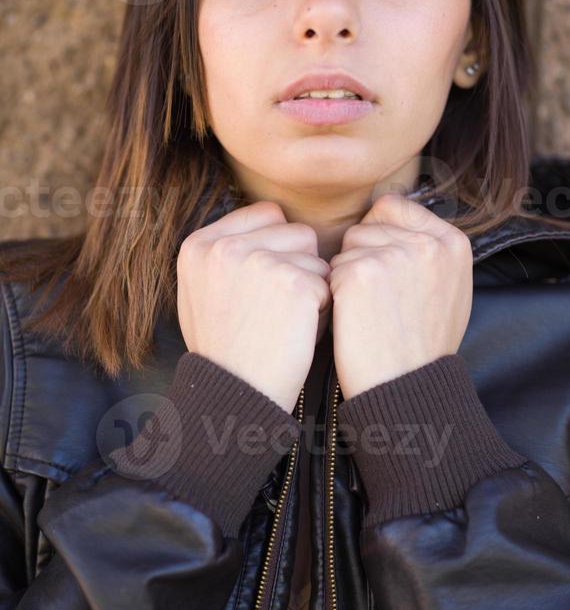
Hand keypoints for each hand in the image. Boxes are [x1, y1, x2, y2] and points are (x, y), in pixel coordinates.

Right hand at [176, 200, 331, 413]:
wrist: (239, 395)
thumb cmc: (225, 349)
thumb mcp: (200, 293)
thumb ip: (225, 253)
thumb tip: (268, 218)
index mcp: (200, 244)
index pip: (267, 214)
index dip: (281, 246)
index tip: (270, 281)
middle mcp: (225, 246)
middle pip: (297, 231)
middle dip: (301, 265)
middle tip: (280, 306)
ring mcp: (258, 261)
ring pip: (317, 256)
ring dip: (314, 286)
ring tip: (288, 320)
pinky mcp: (292, 282)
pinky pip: (328, 283)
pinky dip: (323, 310)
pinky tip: (299, 333)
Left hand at [328, 192, 472, 399]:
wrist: (408, 388)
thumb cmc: (423, 345)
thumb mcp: (449, 289)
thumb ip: (429, 250)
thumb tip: (393, 219)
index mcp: (452, 242)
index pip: (392, 207)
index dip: (377, 235)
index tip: (383, 269)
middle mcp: (428, 242)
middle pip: (366, 226)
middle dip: (361, 257)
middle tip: (379, 300)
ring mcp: (395, 255)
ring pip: (347, 247)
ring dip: (347, 275)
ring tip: (370, 311)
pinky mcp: (361, 273)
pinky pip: (331, 269)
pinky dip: (334, 294)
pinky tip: (354, 320)